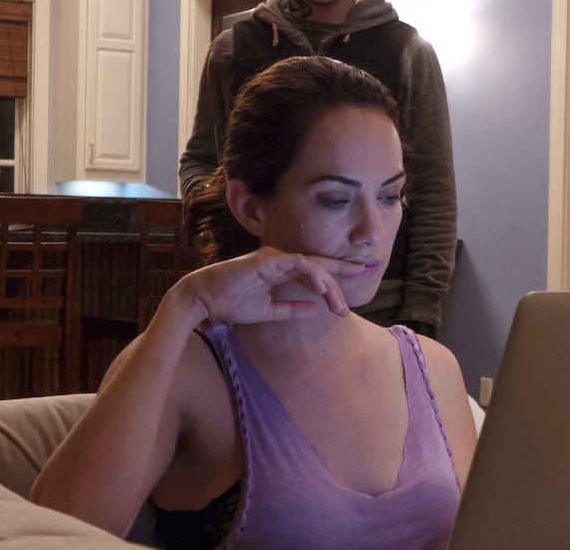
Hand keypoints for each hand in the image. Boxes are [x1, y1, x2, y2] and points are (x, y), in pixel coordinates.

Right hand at [172, 247, 371, 325]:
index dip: (338, 275)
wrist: (205, 300)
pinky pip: (298, 264)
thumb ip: (291, 310)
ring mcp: (275, 258)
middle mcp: (281, 260)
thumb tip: (315, 311)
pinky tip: (323, 290)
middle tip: (365, 277)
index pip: (316, 271)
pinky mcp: (267, 260)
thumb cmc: (231, 304)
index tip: (359, 279)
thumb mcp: (268, 312)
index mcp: (282, 270)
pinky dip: (313, 276)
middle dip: (345, 270)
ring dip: (330, 285)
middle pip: (320, 265)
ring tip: (340, 305)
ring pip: (313, 266)